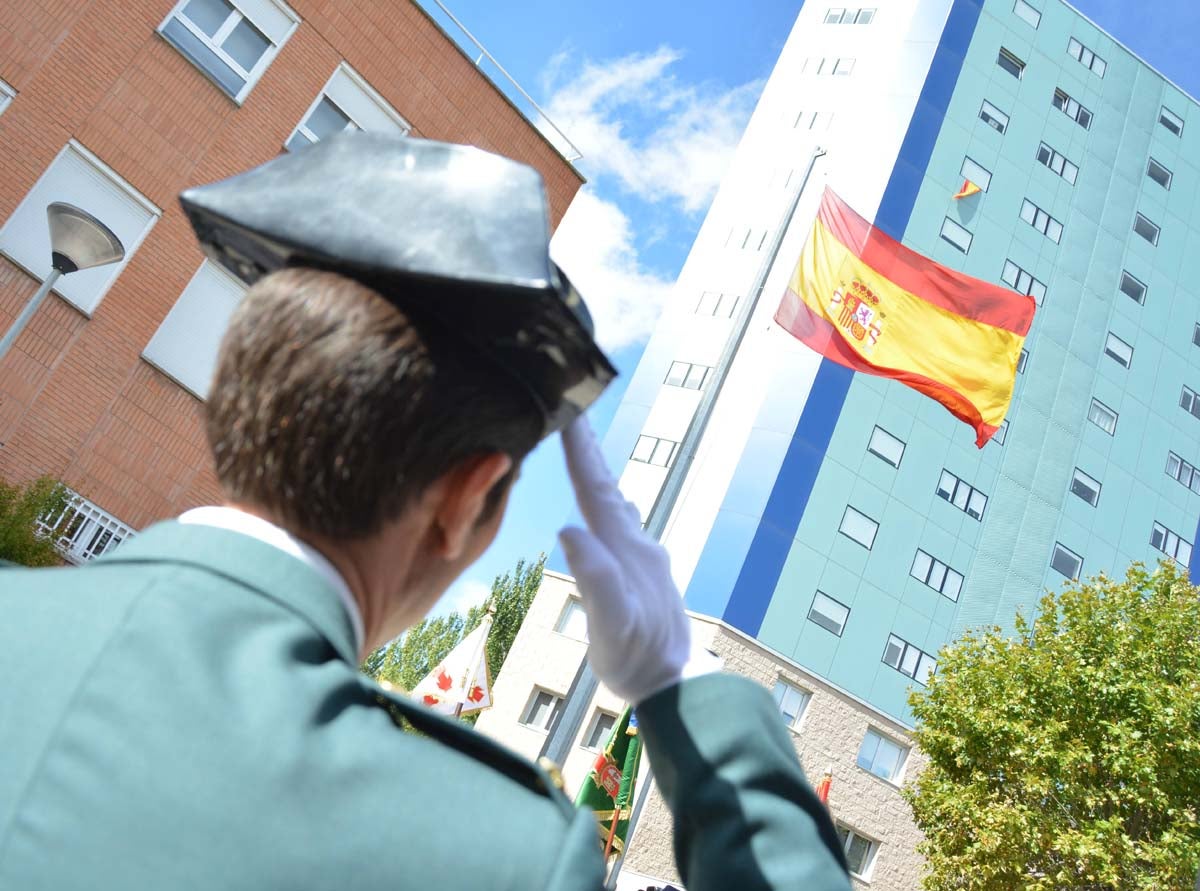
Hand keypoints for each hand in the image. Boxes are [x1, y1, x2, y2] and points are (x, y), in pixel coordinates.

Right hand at [558, 418, 717, 704]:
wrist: (676, 686)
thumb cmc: (638, 660)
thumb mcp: (613, 625)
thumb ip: (596, 578)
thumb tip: (570, 530)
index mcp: (625, 551)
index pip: (596, 491)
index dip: (580, 453)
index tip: (568, 415)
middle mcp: (637, 547)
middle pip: (607, 490)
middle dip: (588, 453)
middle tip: (573, 415)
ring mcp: (643, 560)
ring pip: (616, 505)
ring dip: (599, 477)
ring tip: (585, 454)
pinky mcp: (643, 575)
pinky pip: (620, 526)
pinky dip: (607, 505)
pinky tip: (610, 509)